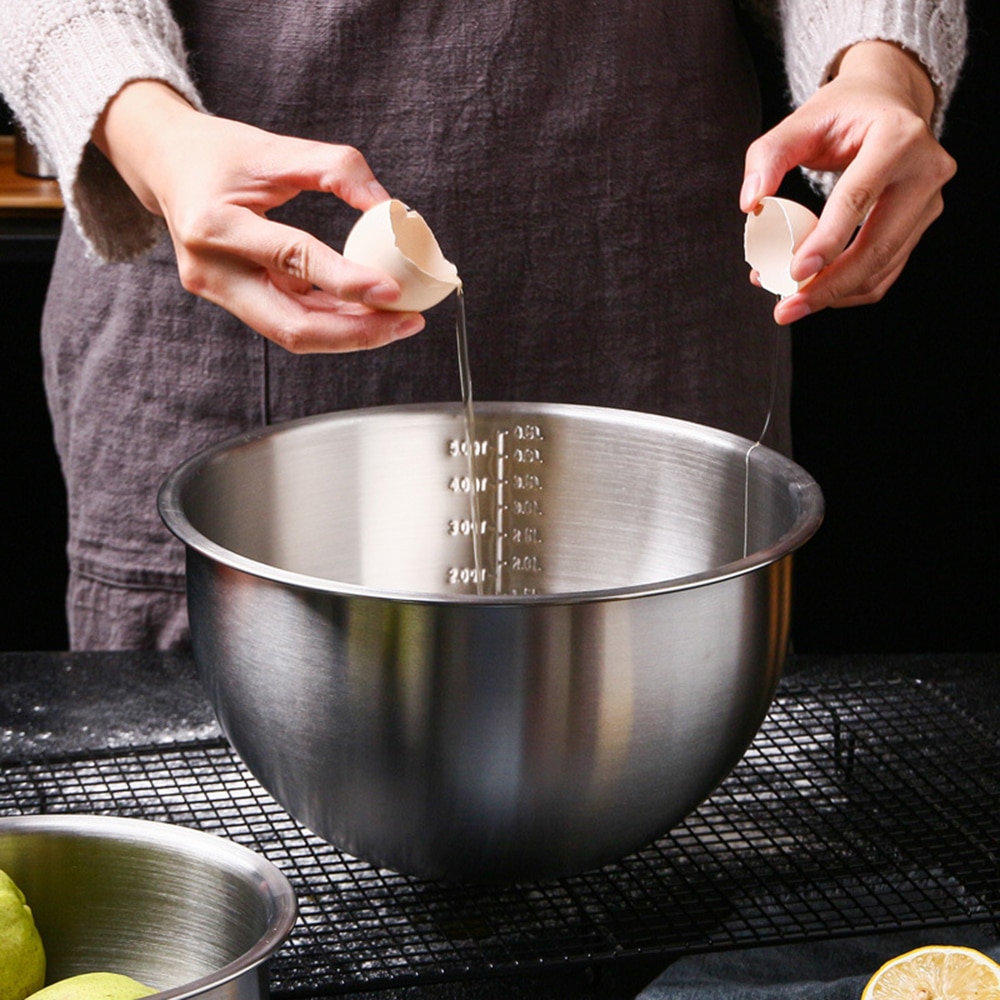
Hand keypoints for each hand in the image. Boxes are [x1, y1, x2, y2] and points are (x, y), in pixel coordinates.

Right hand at [92, 81, 424, 351]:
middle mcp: (211, 271)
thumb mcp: (278, 148)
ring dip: (351, 333)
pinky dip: (333, 322)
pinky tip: (368, 313)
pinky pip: (290, 322)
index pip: (292, 259)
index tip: (393, 290)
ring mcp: (220, 293)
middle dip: (357, 332)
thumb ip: (338, 169)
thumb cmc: (220, 154)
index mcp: (214, 225)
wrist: (167, 165)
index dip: (347, 280)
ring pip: (294, 333)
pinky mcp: (235, 302)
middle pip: (292, 325)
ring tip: (398, 321)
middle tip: (407, 322)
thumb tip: (392, 210)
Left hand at [741, 41, 956, 324]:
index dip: (826, 241)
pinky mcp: (922, 224)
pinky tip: (815, 291)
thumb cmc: (841, 110)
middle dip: (829, 285)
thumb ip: (768, 156)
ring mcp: (929, 201)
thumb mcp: (801, 120)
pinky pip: (886, 270)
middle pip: (877, 245)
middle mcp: (925, 171)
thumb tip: (750, 205)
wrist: (888, 101)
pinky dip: (849, 288)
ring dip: (835, 292)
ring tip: (791, 301)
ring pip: (883, 267)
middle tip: (785, 309)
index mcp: (898, 138)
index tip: (793, 274)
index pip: (858, 199)